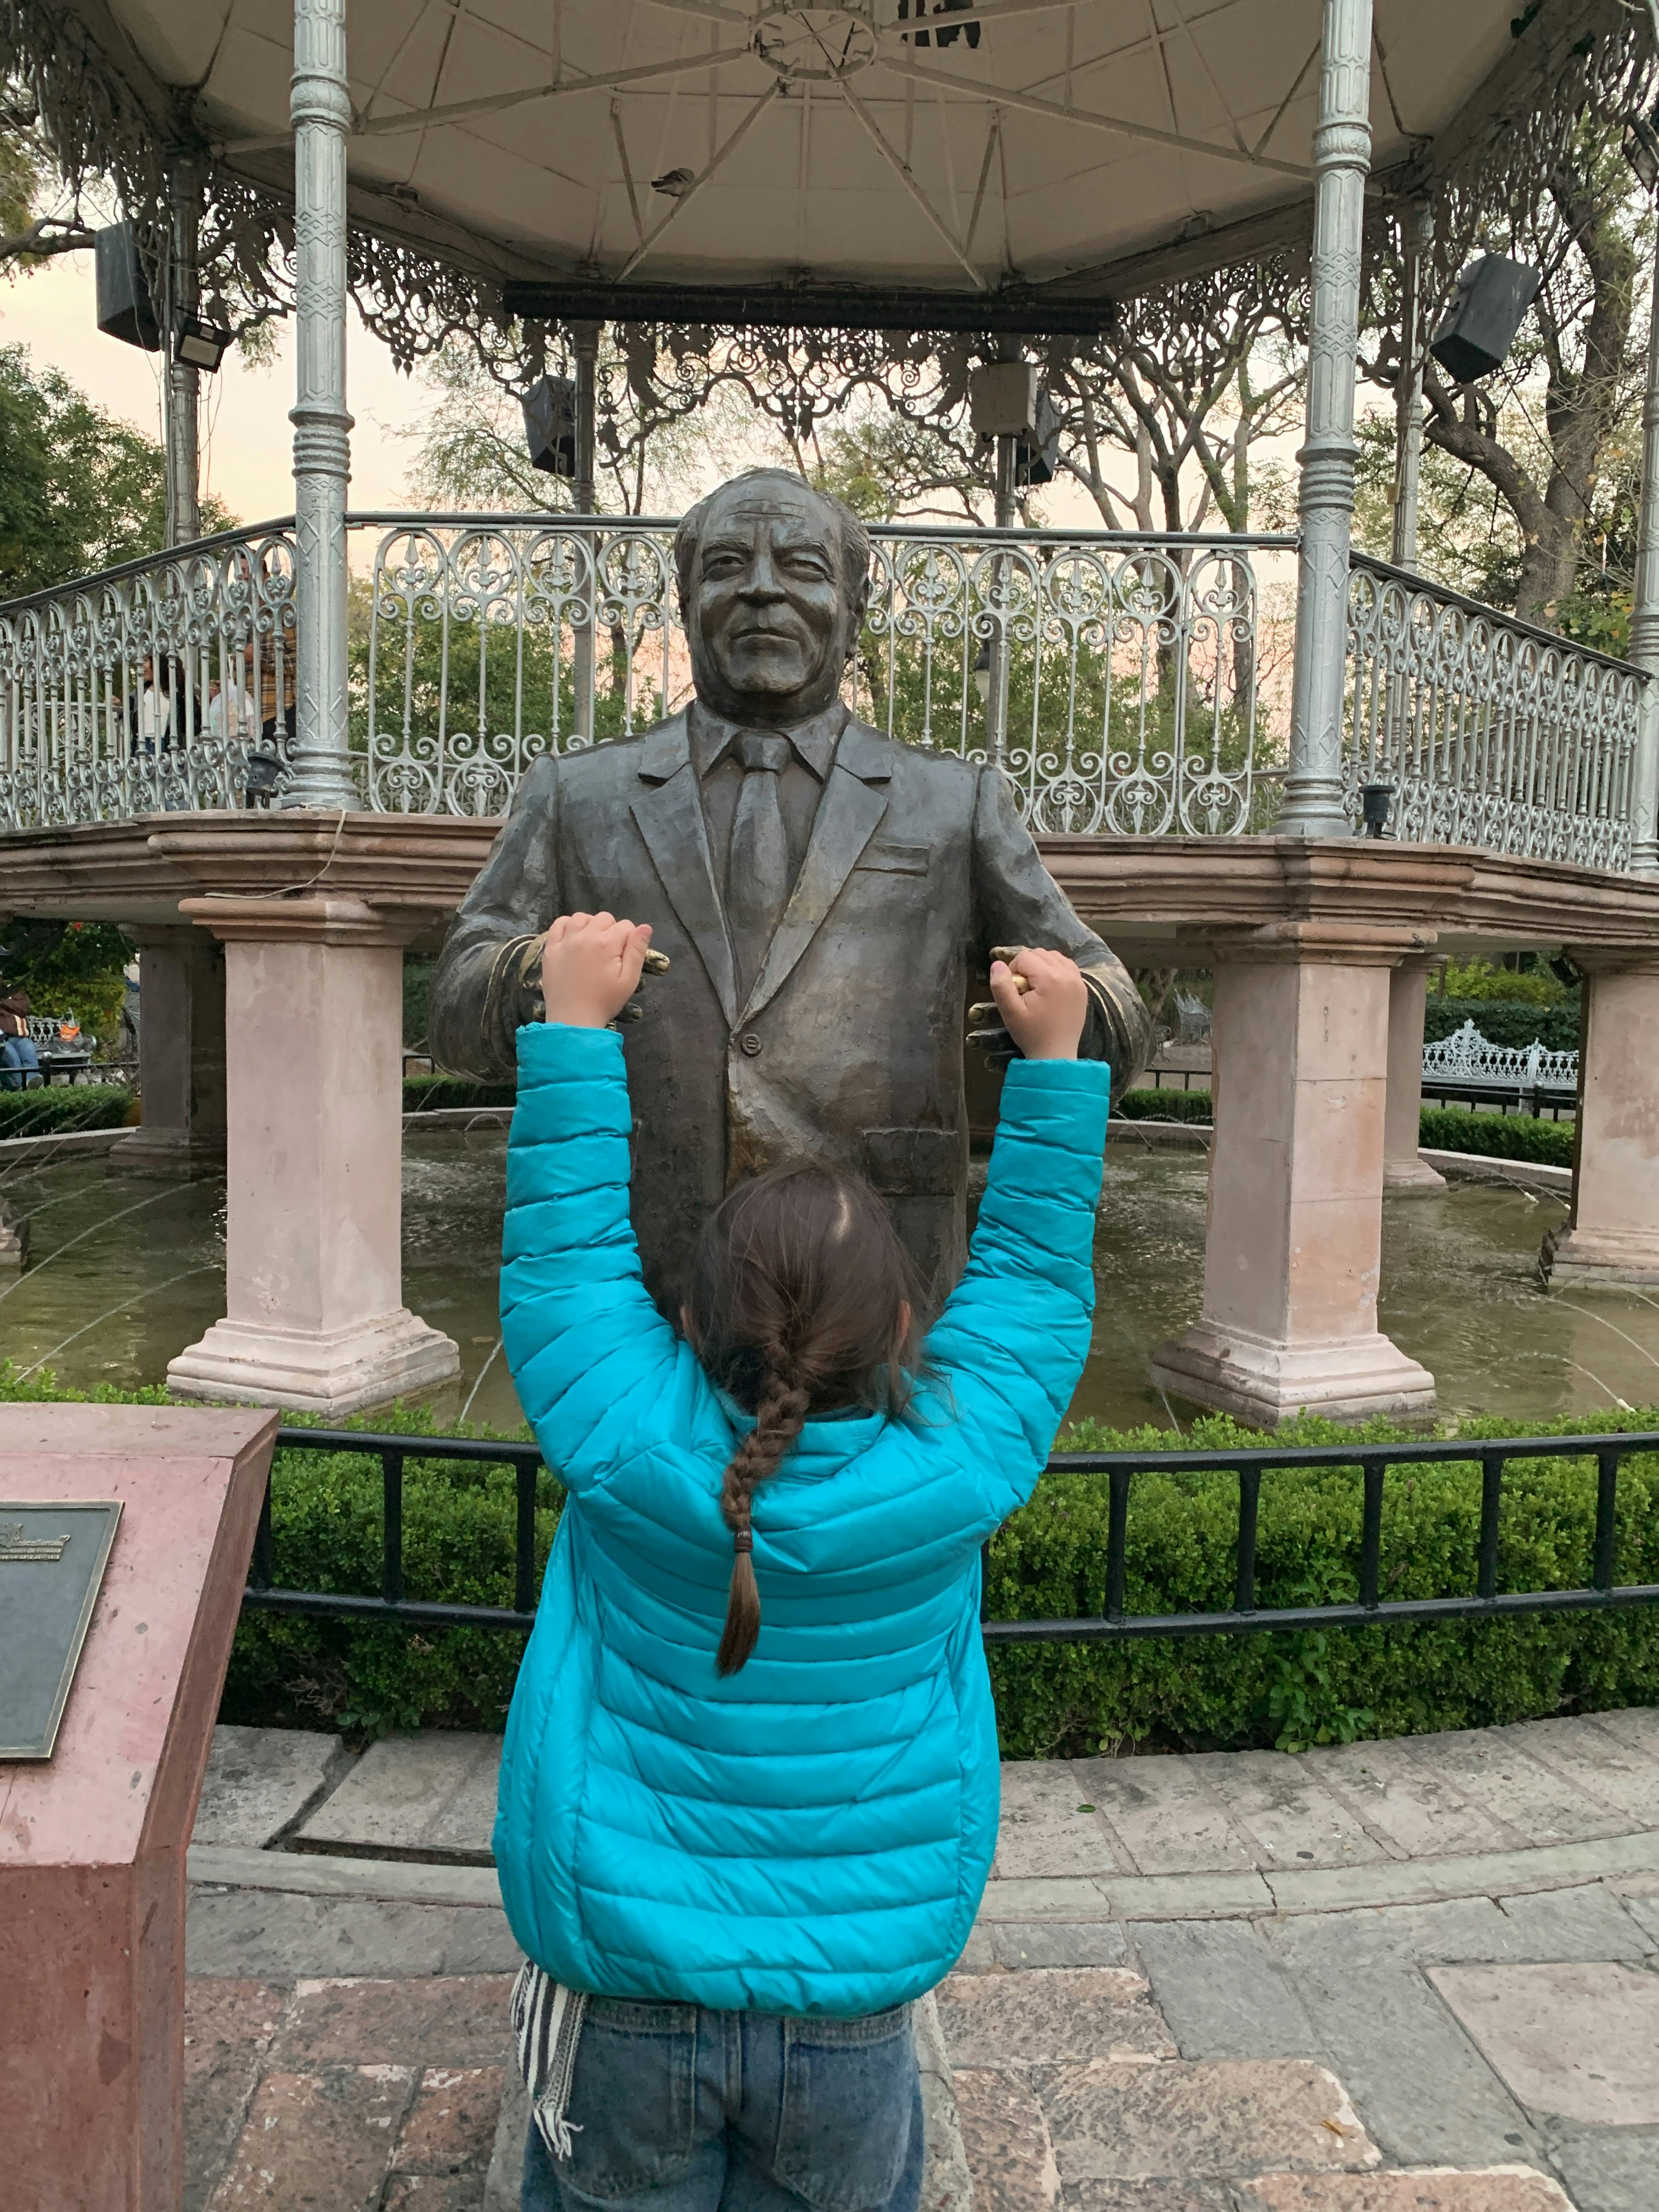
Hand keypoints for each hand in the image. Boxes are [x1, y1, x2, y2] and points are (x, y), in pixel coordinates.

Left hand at [540, 912, 653, 1028]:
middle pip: (604, 918)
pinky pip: (559, 924)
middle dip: (611, 930)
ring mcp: (566, 941)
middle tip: (610, 952)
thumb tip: (645, 927)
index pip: (626, 926)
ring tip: (592, 943)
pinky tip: (573, 937)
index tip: (625, 954)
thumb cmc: (604, 1001)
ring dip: (590, 925)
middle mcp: (586, 936)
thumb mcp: (629, 980)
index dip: (630, 938)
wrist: (573, 1019)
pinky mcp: (551, 948)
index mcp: (607, 943)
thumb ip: (637, 951)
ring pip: (582, 917)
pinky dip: (568, 925)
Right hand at [988, 946, 1087, 1060]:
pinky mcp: (1082, 988)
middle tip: (1023, 989)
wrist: (1056, 1054)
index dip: (1013, 970)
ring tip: (1036, 987)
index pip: (1024, 957)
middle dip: (1027, 966)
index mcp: (1049, 978)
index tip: (1014, 990)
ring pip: (1055, 957)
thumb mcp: (1010, 1011)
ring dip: (1042, 965)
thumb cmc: (1031, 1034)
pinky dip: (1056, 969)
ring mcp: (1078, 980)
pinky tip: (1049, 986)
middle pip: (1040, 953)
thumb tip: (998, 964)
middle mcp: (1067, 974)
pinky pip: (1068, 966)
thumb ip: (1001, 985)